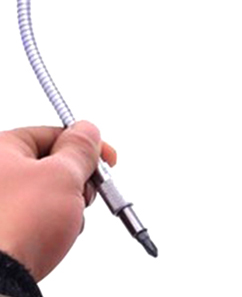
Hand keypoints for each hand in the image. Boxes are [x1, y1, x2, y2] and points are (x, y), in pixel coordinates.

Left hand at [0, 121, 116, 280]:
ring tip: (67, 221)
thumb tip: (87, 130)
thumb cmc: (16, 226)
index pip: (52, 134)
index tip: (106, 159)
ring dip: (66, 204)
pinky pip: (32, 215)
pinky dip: (49, 223)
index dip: (85, 146)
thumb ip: (81, 148)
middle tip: (85, 193)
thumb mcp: (64, 175)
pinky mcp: (1, 230)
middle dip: (76, 179)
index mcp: (1, 149)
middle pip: (48, 163)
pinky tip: (53, 236)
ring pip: (43, 192)